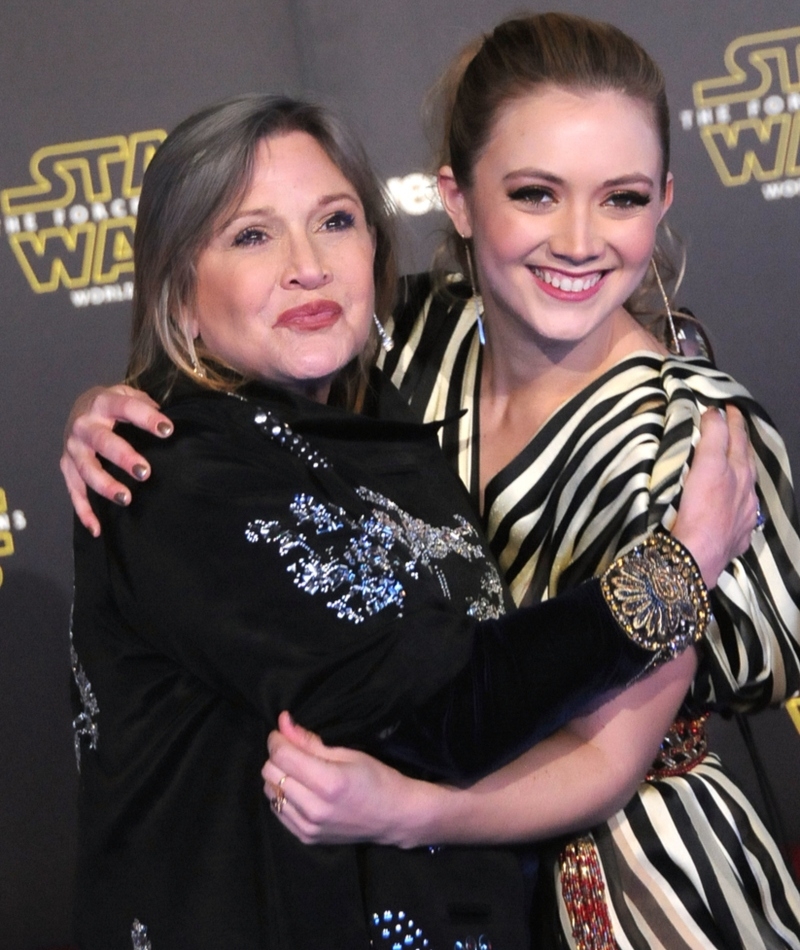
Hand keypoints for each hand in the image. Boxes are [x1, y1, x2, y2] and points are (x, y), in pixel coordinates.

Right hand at [61, 384, 172, 535]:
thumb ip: (144, 403)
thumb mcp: (125, 394)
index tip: (167, 430)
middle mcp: (84, 426)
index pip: (125, 408)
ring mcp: (73, 448)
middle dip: (122, 457)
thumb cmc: (111, 406)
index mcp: (101, 403)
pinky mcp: (67, 467)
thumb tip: (164, 419)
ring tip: (126, 498)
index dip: (146, 418)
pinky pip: (74, 492)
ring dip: (105, 485)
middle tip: (145, 472)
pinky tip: (97, 529)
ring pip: (86, 470)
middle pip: (102, 442)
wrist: (80, 409)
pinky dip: (84, 511)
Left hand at [262, 712, 422, 846]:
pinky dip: (283, 795)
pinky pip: (277, 810)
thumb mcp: (347, 753)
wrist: (393, 816)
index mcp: (328, 783)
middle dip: (278, 757)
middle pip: (270, 774)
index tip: (283, 732)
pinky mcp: (306, 838)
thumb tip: (283, 722)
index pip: (282, 756)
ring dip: (279, 777)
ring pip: (269, 792)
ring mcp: (308, 827)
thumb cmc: (376, 779)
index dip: (277, 739)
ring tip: (300, 772)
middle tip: (295, 751)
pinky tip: (301, 790)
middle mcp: (314, 809)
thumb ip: (310, 741)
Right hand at [672, 405, 758, 585]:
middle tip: (733, 426)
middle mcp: (747, 491)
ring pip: (747, 486)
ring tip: (735, 462)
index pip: (736, 437)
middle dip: (740, 440)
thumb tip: (716, 414)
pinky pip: (742, 512)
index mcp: (738, 471)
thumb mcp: (705, 464)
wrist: (697, 555)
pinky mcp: (737, 536)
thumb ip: (713, 436)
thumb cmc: (697, 509)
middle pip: (746, 460)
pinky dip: (738, 500)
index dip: (731, 420)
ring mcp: (744, 515)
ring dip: (741, 470)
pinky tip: (734, 504)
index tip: (727, 407)